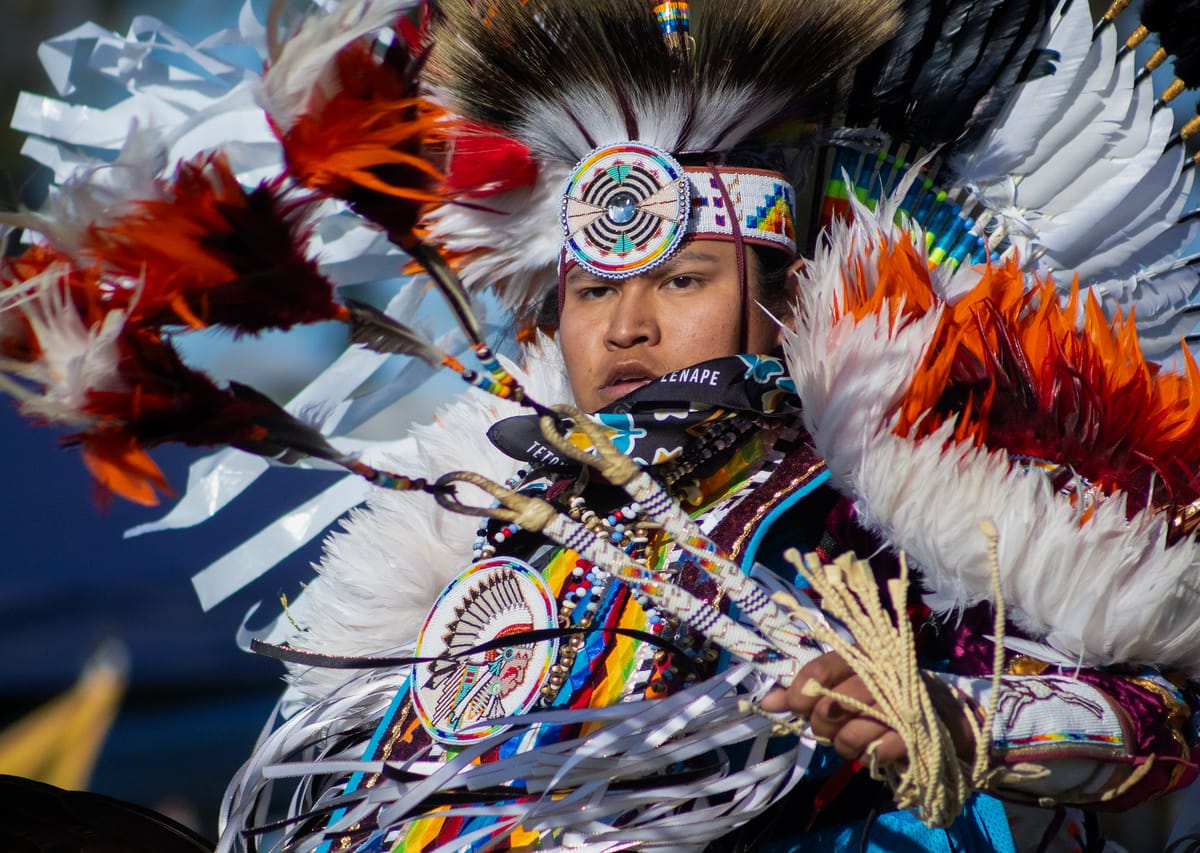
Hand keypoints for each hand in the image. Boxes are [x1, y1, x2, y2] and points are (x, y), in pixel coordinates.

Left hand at [761, 651, 907, 766]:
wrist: (944, 717)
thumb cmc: (882, 696)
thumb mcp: (843, 686)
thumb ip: (804, 693)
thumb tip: (766, 703)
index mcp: (859, 656)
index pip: (820, 669)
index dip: (800, 692)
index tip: (797, 706)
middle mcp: (880, 674)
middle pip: (830, 706)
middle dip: (822, 724)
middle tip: (829, 727)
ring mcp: (900, 704)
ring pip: (850, 734)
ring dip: (844, 744)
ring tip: (852, 739)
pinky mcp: (915, 733)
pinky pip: (874, 753)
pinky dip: (869, 756)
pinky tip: (875, 747)